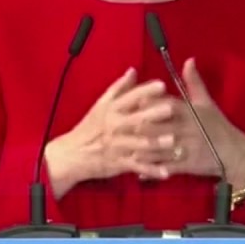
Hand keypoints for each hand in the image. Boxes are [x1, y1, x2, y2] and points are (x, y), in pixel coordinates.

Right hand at [44, 68, 177, 197]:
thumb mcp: (101, 105)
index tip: (162, 85)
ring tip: (172, 141)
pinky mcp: (119, 163)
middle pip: (136, 118)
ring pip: (139, 144)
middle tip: (170, 108)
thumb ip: (119, 88)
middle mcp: (115, 126)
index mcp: (112, 110)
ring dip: (155, 143)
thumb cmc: (90, 127)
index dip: (146, 91)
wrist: (72, 154)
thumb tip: (134, 70)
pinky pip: (137, 167)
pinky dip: (151, 171)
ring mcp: (118, 146)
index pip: (130, 97)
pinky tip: (165, 173)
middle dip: (153, 114)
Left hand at [134, 59, 244, 186]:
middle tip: (119, 127)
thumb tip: (188, 60)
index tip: (133, 102)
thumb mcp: (207, 103)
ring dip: (140, 150)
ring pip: (158, 149)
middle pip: (158, 127)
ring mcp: (186, 149)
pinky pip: (166, 167)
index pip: (166, 104)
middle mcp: (186, 129)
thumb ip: (194, 82)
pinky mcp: (187, 166)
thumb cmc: (218, 126)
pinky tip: (137, 170)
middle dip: (138, 128)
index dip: (149, 103)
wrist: (235, 154)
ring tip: (122, 149)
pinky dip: (151, 170)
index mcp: (190, 112)